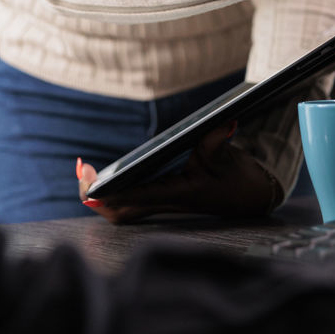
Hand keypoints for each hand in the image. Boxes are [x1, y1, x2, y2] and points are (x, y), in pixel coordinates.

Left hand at [76, 126, 275, 223]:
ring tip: (87, 172)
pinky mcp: (163, 199)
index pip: (138, 197)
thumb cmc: (237, 176)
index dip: (112, 195)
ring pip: (122, 210)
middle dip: (96, 196)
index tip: (91, 187)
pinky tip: (104, 176)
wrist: (251, 196)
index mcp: (179, 194)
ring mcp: (163, 204)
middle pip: (120, 212)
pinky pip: (129, 203)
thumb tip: (223, 122)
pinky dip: (112, 193)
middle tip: (83, 170)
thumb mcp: (228, 157)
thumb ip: (218, 140)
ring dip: (101, 196)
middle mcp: (166, 203)